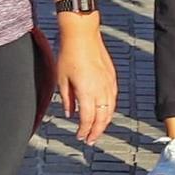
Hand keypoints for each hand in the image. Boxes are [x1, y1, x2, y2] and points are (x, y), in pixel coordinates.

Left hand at [54, 22, 115, 145]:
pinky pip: (113, 98)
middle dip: (96, 131)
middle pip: (102, 118)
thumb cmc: (70, 53)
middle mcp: (100, 90)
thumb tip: (70, 112)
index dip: (84, 130)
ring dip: (104, 122)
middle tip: (91, 140)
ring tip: (98, 129)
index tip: (80, 137)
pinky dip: (109, 109)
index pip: (87, 119)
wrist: (83, 35)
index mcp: (87, 92)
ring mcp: (108, 83)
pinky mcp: (112, 77)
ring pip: (110, 109)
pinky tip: (105, 112)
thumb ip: (66, 99)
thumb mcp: (61, 79)